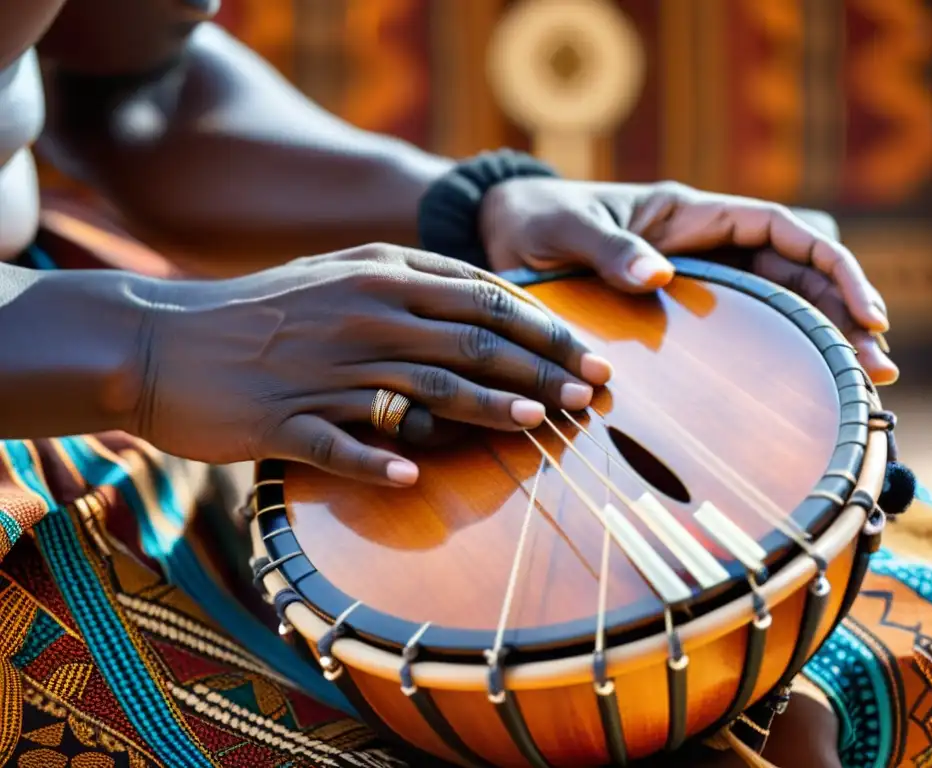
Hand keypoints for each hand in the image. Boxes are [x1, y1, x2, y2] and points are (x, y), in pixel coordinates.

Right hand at [132, 244, 611, 484]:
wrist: (161, 341)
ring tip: (539, 423)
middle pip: (470, 344)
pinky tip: (416, 476)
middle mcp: (359, 315)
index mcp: (377, 274)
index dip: (545, 329)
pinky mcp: (281, 419)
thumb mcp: (338, 275)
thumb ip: (410, 284)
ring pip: (423, 390)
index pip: (483, 299)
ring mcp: (321, 368)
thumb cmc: (263, 313)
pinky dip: (379, 460)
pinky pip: (339, 444)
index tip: (589, 356)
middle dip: (540, 368)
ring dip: (487, 409)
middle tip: (590, 394)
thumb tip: (488, 304)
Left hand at [481, 179, 896, 384]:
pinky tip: (800, 386)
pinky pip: (742, 327)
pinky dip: (777, 352)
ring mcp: (696, 278)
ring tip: (861, 384)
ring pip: (780, 303)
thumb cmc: (537, 219)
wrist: (506, 235)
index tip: (868, 312)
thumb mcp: (566, 229)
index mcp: (690, 214)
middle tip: (877, 371)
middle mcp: (705, 245)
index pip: (783, 230)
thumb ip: (608, 249)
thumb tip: (659, 276)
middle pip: (797, 274)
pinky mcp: (679, 310)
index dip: (833, 266)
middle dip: (844, 314)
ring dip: (822, 337)